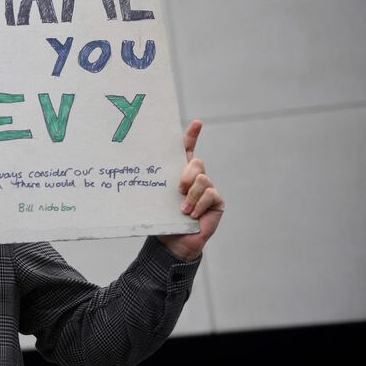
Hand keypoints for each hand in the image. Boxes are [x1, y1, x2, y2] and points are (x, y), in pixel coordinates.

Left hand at [156, 120, 225, 261]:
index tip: (197, 123)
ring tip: (183, 210)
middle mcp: (195, 178)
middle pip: (196, 163)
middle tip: (178, 189)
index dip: (192, 136)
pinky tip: (192, 215)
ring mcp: (208, 189)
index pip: (187, 150)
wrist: (173, 241)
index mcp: (179, 173)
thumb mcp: (159, 197)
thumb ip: (161, 183)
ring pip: (202, 179)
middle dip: (187, 174)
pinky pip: (210, 194)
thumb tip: (149, 172)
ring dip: (191, 196)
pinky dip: (199, 204)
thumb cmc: (164, 218)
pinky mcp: (216, 201)